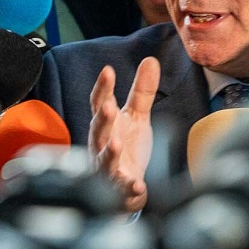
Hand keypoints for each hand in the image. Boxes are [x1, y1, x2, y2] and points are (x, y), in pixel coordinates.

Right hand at [89, 57, 158, 211]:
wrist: (125, 188)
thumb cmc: (127, 149)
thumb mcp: (137, 117)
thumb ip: (142, 91)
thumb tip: (150, 60)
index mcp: (107, 125)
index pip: (100, 103)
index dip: (103, 88)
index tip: (107, 71)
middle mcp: (102, 145)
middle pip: (98, 130)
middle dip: (102, 119)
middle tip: (108, 107)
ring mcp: (108, 168)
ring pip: (104, 159)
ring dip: (110, 152)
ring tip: (117, 144)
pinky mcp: (118, 188)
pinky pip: (123, 188)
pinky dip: (130, 187)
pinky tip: (138, 185)